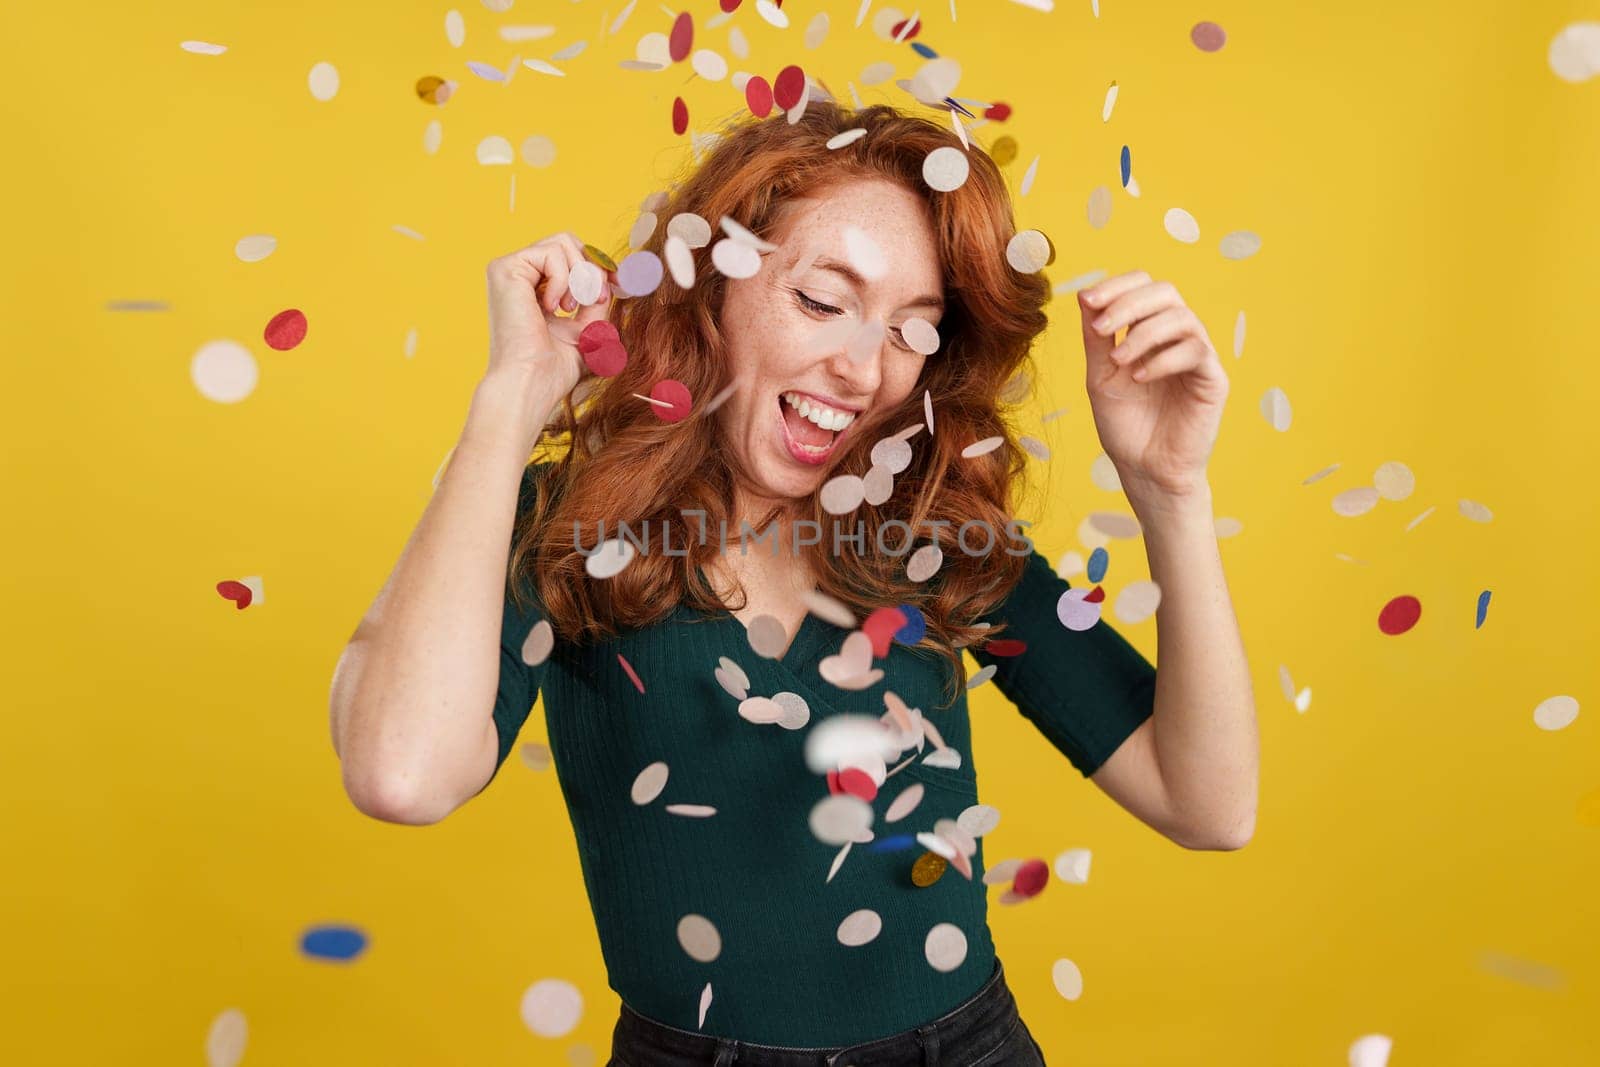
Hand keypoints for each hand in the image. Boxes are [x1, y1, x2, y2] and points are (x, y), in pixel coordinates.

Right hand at [484, 232, 619, 399]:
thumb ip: (596, 299)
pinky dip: (562, 279)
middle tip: (595, 299)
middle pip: (569, 242)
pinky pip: (551, 252)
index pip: (572, 257)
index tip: (622, 285)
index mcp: (534, 288)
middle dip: (593, 269)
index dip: (600, 266)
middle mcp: (519, 275)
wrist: (531, 383)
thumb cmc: (554, 368)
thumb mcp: (587, 329)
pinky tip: (553, 308)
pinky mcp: (505, 268)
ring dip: (579, 275)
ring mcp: (509, 270)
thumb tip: (614, 275)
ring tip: (570, 307)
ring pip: (562, 242)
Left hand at [1077, 271, 1229, 499]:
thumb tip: (1085, 295)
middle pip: (1165, 292)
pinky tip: (1139, 378)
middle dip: (1128, 303)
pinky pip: (1196, 351)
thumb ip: (1096, 338)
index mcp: (1151, 331)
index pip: (1143, 287)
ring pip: (1181, 317)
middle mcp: (1178, 338)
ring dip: (1143, 334)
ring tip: (1118, 361)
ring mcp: (1199, 356)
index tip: (1088, 300)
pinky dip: (1163, 359)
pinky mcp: (1214, 379)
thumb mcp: (1101, 375)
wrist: (1145, 469)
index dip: (1117, 286)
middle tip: (1101, 328)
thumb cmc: (1125, 424)